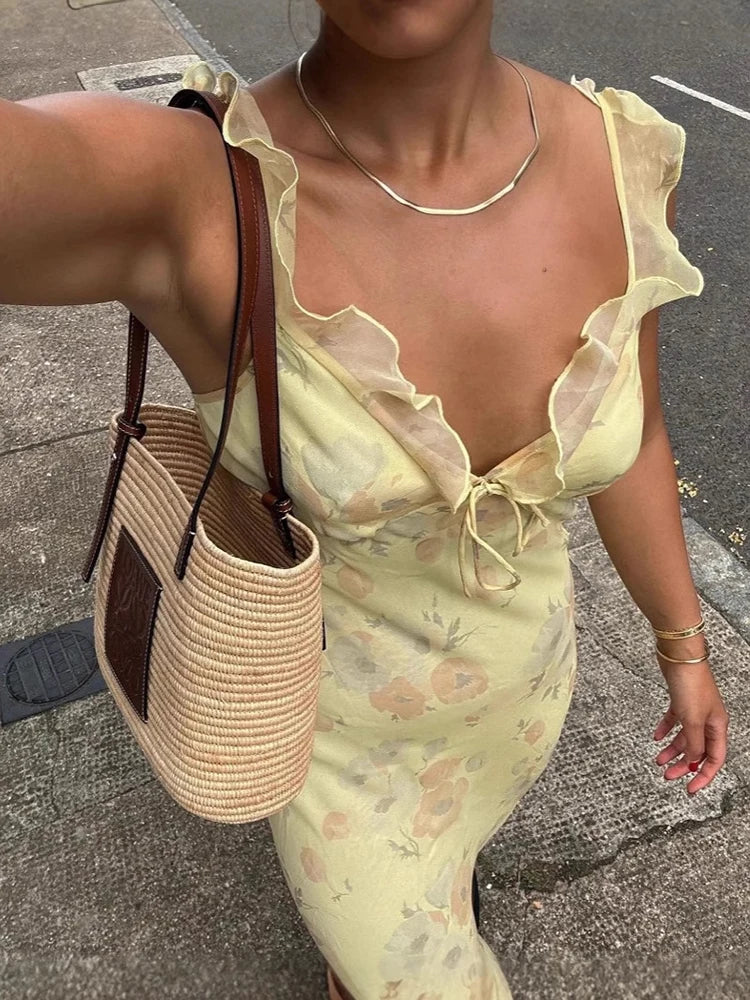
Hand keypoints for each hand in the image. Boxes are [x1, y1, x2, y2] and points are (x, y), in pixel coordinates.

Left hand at [652, 658, 728, 794]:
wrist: (679, 656)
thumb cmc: (691, 683)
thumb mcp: (692, 720)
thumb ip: (694, 744)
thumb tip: (693, 761)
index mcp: (717, 726)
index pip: (714, 759)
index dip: (703, 776)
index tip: (690, 788)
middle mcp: (708, 719)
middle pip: (697, 750)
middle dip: (683, 765)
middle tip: (668, 776)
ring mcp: (694, 710)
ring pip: (685, 737)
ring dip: (672, 750)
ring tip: (658, 760)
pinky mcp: (680, 700)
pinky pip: (674, 721)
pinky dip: (666, 730)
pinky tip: (657, 737)